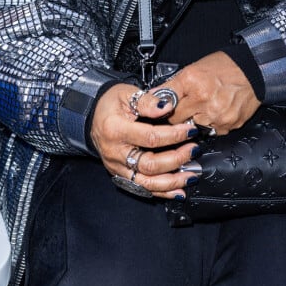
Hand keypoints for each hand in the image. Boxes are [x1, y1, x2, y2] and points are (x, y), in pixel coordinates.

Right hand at [90, 83, 200, 199]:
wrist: (92, 114)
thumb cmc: (111, 103)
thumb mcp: (127, 94)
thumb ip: (148, 101)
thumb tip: (167, 106)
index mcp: (116, 130)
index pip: (150, 137)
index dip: (173, 135)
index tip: (190, 131)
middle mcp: (115, 153)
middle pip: (149, 164)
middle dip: (176, 160)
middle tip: (193, 151)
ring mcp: (117, 167)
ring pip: (146, 182)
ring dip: (172, 182)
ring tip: (191, 176)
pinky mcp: (120, 175)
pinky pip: (142, 188)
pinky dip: (161, 192)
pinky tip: (178, 191)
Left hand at [137, 51, 260, 134]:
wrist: (253, 69)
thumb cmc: (224, 67)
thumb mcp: (193, 69)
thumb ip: (172, 86)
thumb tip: (152, 96)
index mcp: (192, 83)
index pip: (166, 106)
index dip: (163, 109)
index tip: (161, 112)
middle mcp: (205, 101)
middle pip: (178, 122)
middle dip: (177, 117)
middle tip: (183, 109)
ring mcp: (218, 116)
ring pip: (194, 129)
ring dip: (194, 122)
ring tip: (203, 108)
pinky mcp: (229, 126)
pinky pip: (212, 132)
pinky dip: (211, 125)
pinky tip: (215, 112)